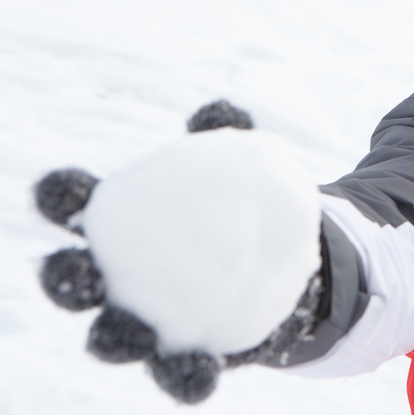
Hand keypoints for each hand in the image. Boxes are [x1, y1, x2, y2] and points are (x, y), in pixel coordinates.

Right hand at [35, 101, 323, 403]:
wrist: (279, 264)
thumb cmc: (237, 205)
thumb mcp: (239, 166)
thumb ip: (225, 137)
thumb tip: (220, 111)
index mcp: (123, 223)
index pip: (74, 207)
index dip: (59, 198)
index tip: (57, 190)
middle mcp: (119, 277)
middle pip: (72, 280)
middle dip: (61, 279)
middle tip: (70, 272)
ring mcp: (146, 320)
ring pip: (112, 336)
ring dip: (111, 338)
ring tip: (124, 333)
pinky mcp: (184, 354)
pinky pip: (178, 371)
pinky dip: (185, 377)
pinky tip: (203, 375)